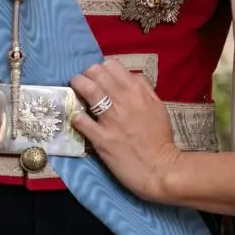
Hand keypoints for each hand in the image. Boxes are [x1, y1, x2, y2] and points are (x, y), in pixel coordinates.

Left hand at [71, 60, 180, 201]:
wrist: (160, 169)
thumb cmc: (160, 138)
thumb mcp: (158, 107)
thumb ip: (144, 89)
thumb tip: (130, 75)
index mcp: (137, 91)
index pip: (113, 65)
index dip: (102, 68)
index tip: (99, 76)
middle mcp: (123, 100)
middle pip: (96, 73)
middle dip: (87, 74)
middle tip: (84, 81)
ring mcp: (110, 119)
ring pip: (87, 90)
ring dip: (77, 85)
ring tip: (75, 89)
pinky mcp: (101, 138)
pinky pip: (81, 120)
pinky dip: (76, 116)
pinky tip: (76, 117)